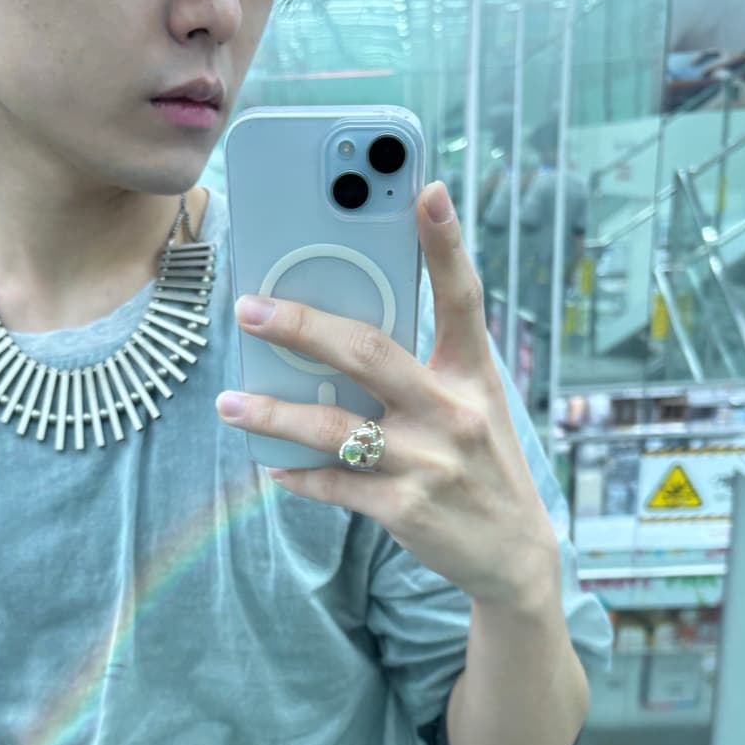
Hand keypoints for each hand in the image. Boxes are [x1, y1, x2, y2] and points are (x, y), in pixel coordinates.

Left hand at [216, 181, 558, 611]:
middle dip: (304, 328)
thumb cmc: (480, 464)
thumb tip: (340, 335)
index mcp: (472, 374)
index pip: (462, 298)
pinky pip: (335, 484)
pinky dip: (298, 474)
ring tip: (230, 403)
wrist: (514, 553)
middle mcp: (453, 412)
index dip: (445, 244)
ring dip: (274, 414)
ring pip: (334, 428)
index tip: (427, 190)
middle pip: (370, 354)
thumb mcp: (472, 405)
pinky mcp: (405, 508)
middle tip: (251, 309)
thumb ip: (422, 368)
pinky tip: (272, 466)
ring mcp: (428, 462)